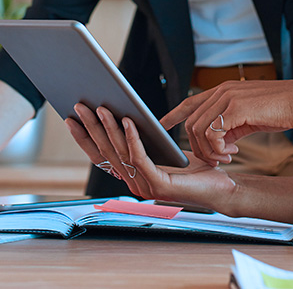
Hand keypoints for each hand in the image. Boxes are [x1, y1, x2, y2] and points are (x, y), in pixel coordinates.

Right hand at [66, 104, 235, 208]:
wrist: (221, 187)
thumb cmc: (194, 168)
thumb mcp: (162, 150)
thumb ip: (143, 141)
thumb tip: (123, 115)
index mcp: (132, 176)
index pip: (101, 156)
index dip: (84, 138)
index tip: (71, 118)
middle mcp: (134, 183)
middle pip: (106, 152)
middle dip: (91, 127)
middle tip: (80, 105)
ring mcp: (145, 187)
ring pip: (120, 153)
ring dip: (108, 128)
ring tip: (101, 107)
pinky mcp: (159, 185)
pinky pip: (140, 157)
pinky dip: (132, 138)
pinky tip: (128, 121)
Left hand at [160, 80, 292, 165]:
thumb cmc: (281, 110)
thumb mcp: (249, 116)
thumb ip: (231, 124)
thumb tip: (219, 141)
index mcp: (224, 90)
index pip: (190, 102)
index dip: (173, 114)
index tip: (162, 125)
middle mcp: (222, 91)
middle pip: (191, 122)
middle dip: (198, 147)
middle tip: (217, 159)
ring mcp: (228, 97)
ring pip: (198, 129)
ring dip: (209, 150)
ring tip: (226, 157)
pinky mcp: (236, 108)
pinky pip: (213, 133)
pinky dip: (217, 148)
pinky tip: (232, 152)